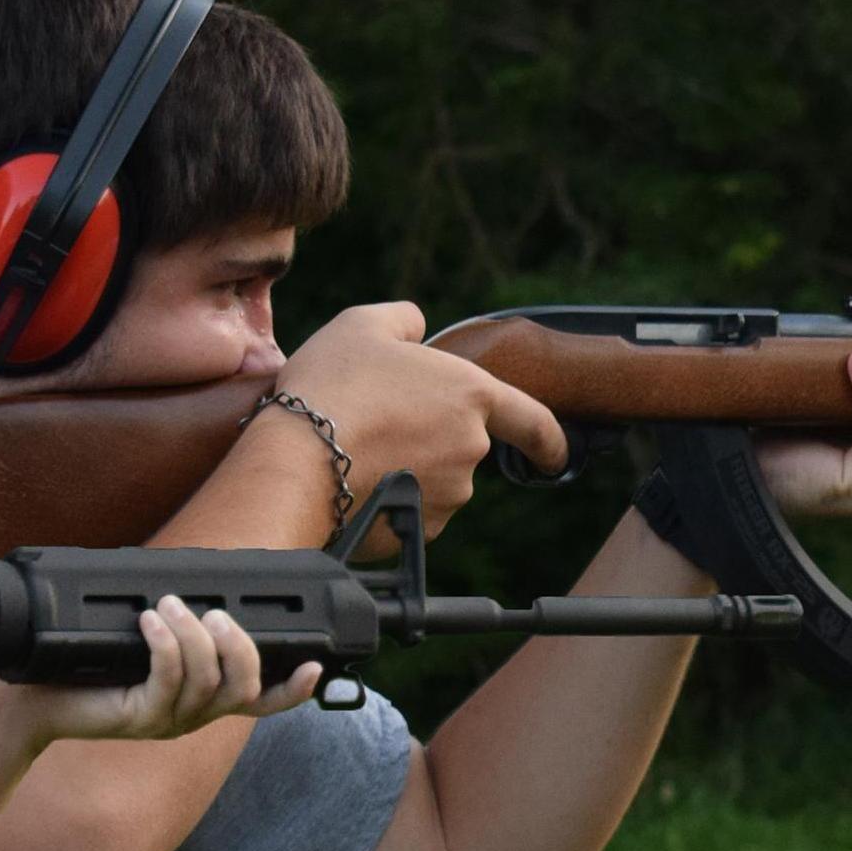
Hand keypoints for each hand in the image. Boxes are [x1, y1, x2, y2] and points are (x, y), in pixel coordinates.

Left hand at [21, 595, 321, 743]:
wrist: (37, 700)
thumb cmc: (89, 667)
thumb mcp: (142, 645)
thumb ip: (177, 628)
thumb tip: (196, 584)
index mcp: (203, 701)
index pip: (261, 703)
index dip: (292, 690)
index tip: (314, 665)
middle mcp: (192, 716)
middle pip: (244, 690)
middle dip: (238, 646)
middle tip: (214, 612)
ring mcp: (167, 722)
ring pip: (206, 683)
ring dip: (193, 636)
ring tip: (169, 604)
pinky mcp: (138, 718)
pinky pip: (166, 681)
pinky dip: (165, 644)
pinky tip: (150, 622)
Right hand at [244, 302, 568, 543]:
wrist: (296, 460)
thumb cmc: (331, 386)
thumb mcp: (363, 324)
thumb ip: (403, 320)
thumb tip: (417, 327)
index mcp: (471, 394)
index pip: (533, 422)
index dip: (549, 441)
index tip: (555, 456)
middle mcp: (470, 448)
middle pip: (462, 446)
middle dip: (430, 439)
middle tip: (376, 422)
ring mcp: (447, 495)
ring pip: (434, 481)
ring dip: (407, 469)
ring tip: (355, 449)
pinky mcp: (417, 530)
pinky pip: (408, 512)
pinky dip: (387, 499)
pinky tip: (352, 480)